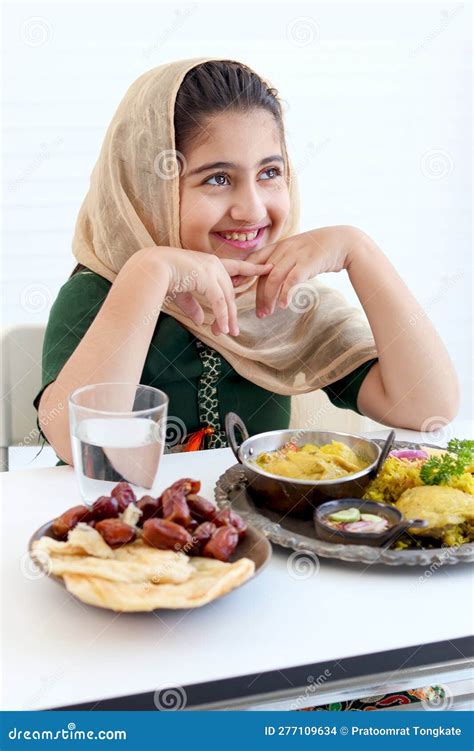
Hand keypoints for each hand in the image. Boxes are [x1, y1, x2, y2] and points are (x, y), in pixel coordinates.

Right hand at [154, 247, 272, 335]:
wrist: (151, 269)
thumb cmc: (164, 277)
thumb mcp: (182, 293)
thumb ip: (193, 306)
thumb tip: (200, 320)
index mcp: (209, 263)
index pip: (237, 267)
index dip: (253, 269)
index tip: (268, 268)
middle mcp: (214, 264)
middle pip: (230, 292)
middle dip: (231, 313)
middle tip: (232, 330)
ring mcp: (211, 269)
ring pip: (227, 298)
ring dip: (228, 317)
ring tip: (230, 333)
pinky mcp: (207, 278)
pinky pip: (219, 301)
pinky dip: (223, 316)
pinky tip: (224, 328)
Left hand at [248, 226, 359, 316]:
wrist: (344, 242)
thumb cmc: (320, 250)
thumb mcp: (297, 251)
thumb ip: (283, 260)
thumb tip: (270, 278)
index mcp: (279, 246)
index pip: (254, 260)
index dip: (242, 273)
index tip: (233, 288)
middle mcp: (284, 249)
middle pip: (262, 273)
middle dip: (256, 294)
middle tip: (257, 312)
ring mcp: (295, 255)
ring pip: (273, 278)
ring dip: (268, 298)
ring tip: (267, 313)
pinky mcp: (307, 263)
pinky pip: (291, 280)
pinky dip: (285, 294)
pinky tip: (283, 306)